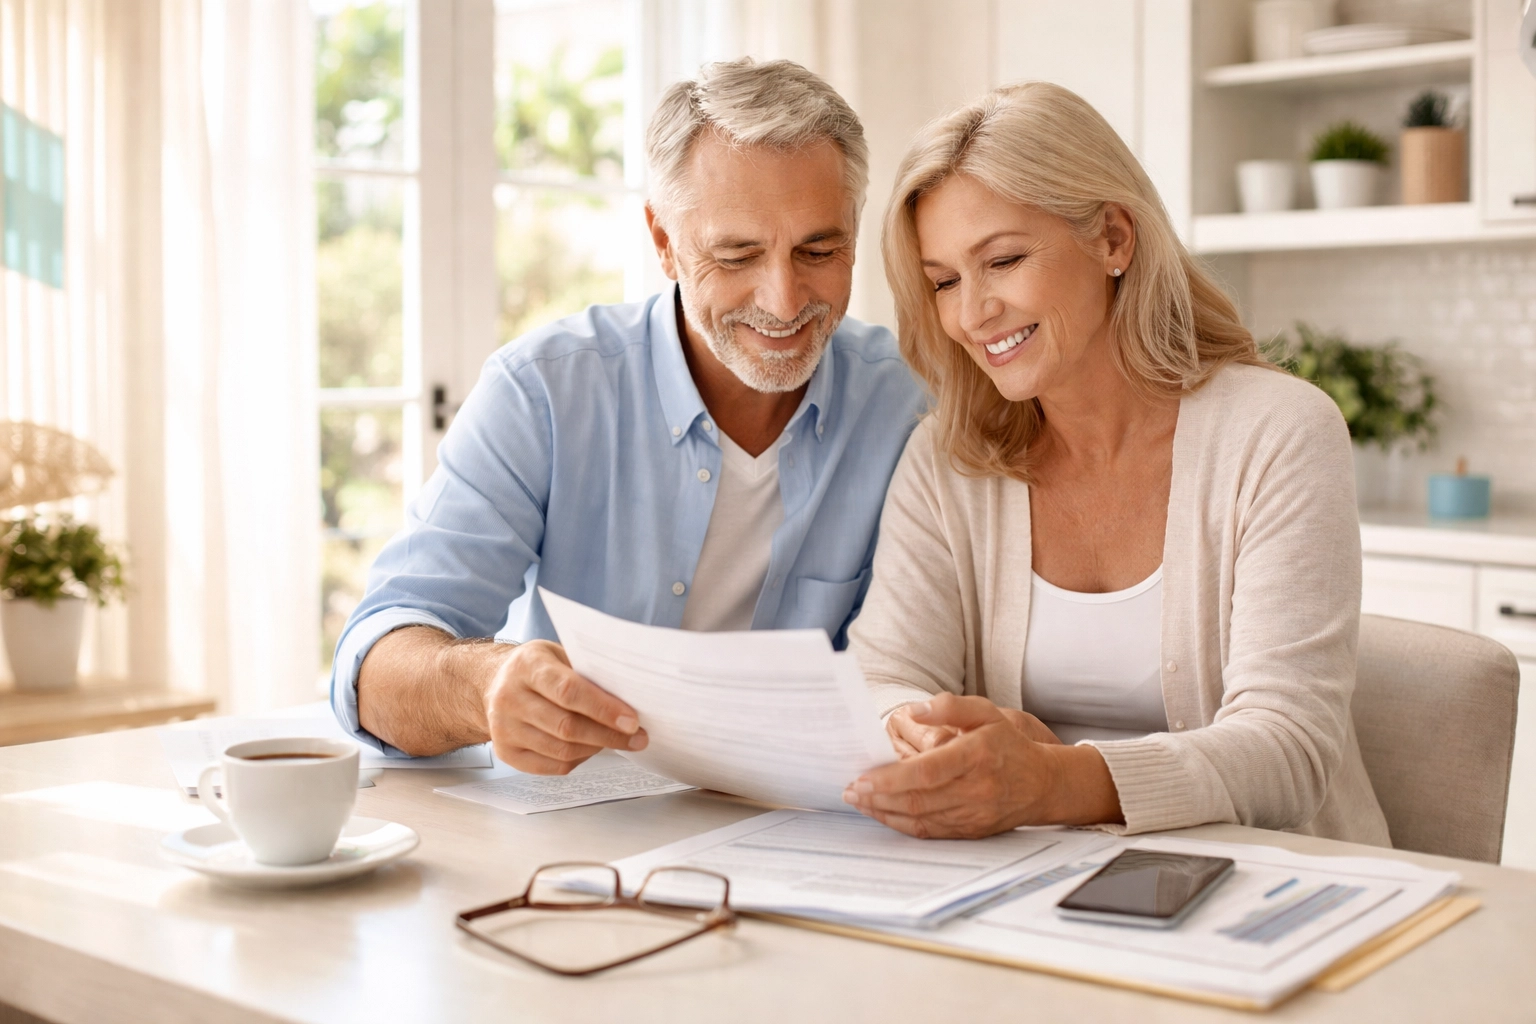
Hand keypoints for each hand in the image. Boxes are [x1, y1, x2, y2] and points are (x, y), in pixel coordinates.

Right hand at [484, 640, 647, 773]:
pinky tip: (591, 748)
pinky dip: (579, 760)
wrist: (493, 682)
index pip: (568, 691)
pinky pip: (551, 766)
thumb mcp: (559, 654)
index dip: (603, 708)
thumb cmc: (538, 668)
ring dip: (597, 748)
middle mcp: (509, 697)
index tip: (632, 721)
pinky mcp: (505, 752)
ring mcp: (504, 728)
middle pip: (566, 726)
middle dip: (608, 734)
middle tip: (638, 737)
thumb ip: (587, 672)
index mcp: (527, 665)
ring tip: (617, 740)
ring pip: (561, 750)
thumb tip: (629, 698)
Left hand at [845, 694, 1117, 838]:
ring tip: (859, 801)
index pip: (925, 772)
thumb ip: (949, 707)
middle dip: (877, 797)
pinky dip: (903, 825)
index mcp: (976, 756)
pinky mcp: (971, 830)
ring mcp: (974, 814)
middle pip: (917, 799)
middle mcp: (975, 789)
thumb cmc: (1009, 744)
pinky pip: (931, 832)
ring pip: (921, 819)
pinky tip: (884, 814)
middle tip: (850, 791)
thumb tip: (914, 712)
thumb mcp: (986, 712)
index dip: (889, 779)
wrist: (1044, 784)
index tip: (861, 778)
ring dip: (885, 812)